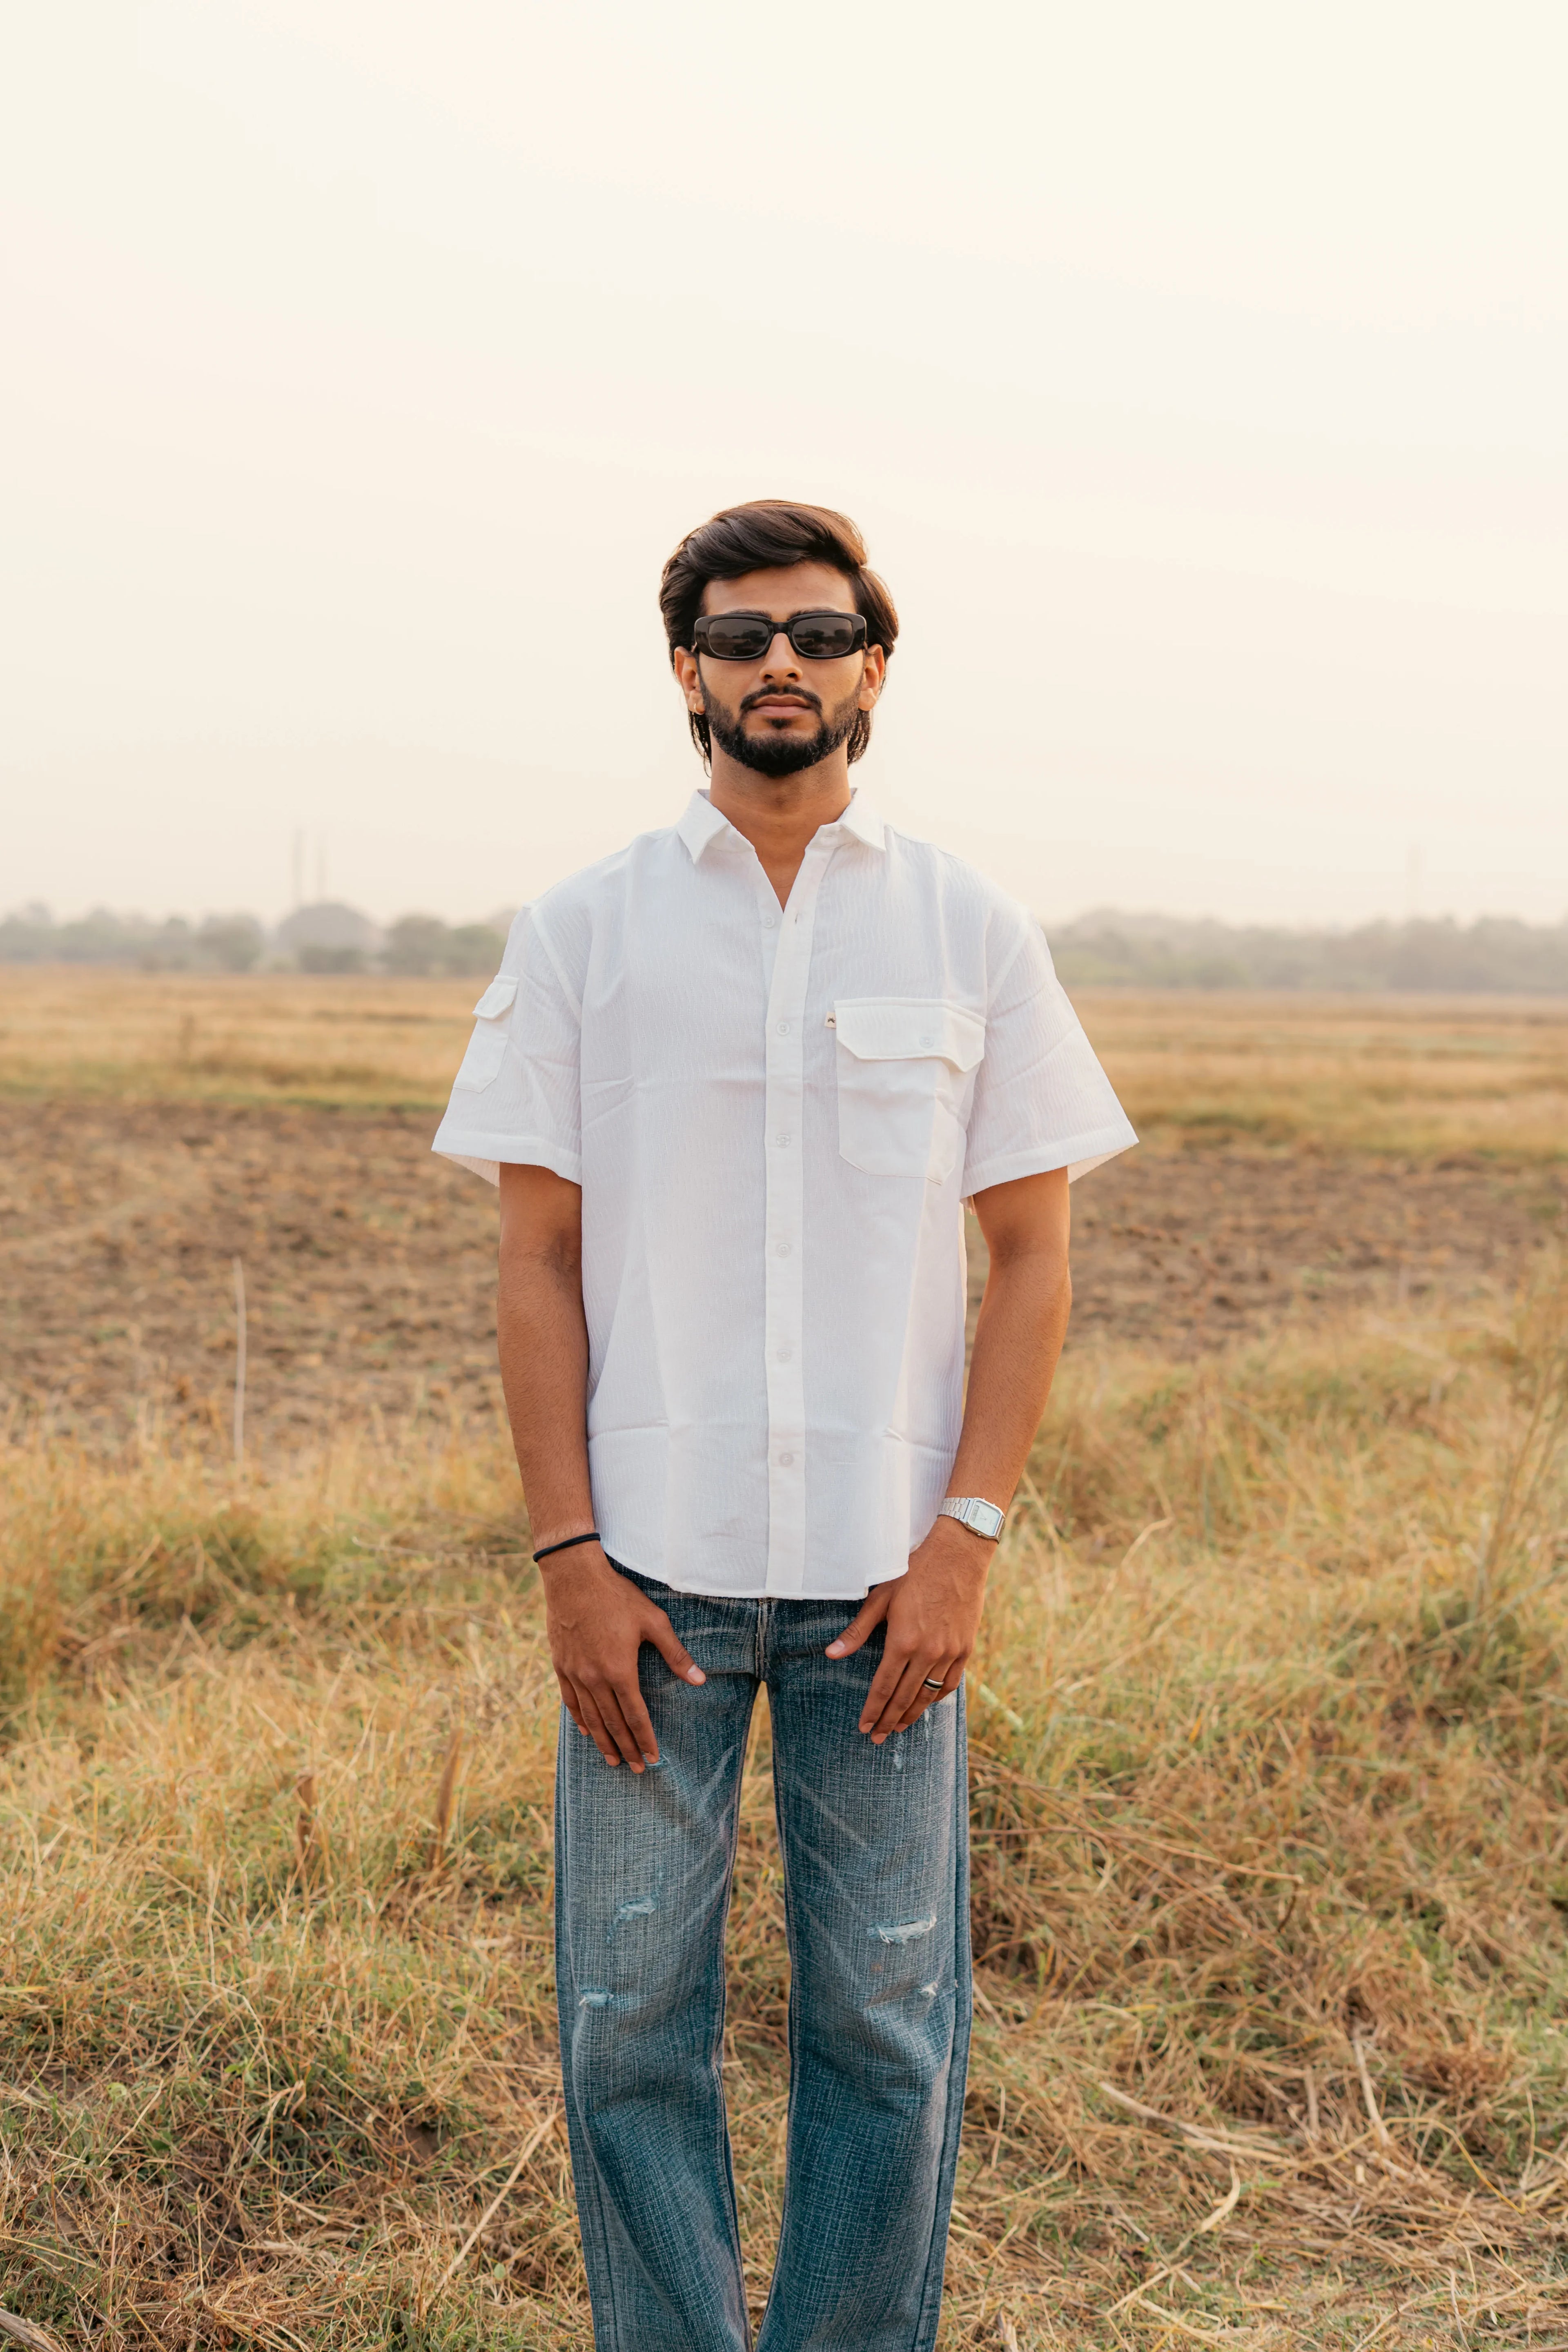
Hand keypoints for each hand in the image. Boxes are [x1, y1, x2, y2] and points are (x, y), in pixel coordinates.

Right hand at [540, 1544, 704, 1770]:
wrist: (573, 1577)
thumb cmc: (617, 1597)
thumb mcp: (653, 1622)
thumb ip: (676, 1654)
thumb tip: (699, 1680)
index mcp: (620, 1671)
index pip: (636, 1716)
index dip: (645, 1740)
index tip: (653, 1759)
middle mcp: (595, 1679)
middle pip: (613, 1723)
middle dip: (627, 1748)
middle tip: (636, 1769)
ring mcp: (575, 1673)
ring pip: (590, 1717)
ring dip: (603, 1741)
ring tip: (613, 1760)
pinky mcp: (561, 1665)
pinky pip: (570, 1700)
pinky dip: (579, 1719)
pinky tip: (586, 1731)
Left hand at [826, 1517, 992, 1741]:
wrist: (958, 1556)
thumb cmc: (914, 1572)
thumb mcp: (880, 1598)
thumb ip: (857, 1631)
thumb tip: (831, 1654)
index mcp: (903, 1642)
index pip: (884, 1687)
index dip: (873, 1710)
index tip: (864, 1727)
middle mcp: (927, 1653)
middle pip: (905, 1697)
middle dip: (889, 1720)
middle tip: (878, 1738)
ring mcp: (950, 1653)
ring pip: (928, 1695)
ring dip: (912, 1714)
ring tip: (899, 1728)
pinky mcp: (965, 1648)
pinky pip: (951, 1683)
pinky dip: (938, 1697)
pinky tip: (928, 1703)